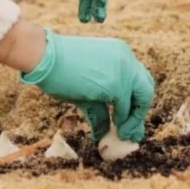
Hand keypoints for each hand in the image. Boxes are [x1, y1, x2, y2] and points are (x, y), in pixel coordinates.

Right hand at [19, 30, 153, 141]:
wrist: (44, 55)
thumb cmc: (58, 67)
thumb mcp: (85, 85)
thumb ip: (99, 105)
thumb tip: (104, 131)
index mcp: (119, 53)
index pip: (137, 79)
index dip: (135, 100)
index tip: (130, 117)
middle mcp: (126, 59)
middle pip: (146, 88)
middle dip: (140, 111)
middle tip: (132, 130)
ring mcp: (123, 70)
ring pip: (140, 98)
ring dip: (133, 120)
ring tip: (124, 135)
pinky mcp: (116, 85)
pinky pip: (125, 108)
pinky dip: (123, 122)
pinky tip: (116, 131)